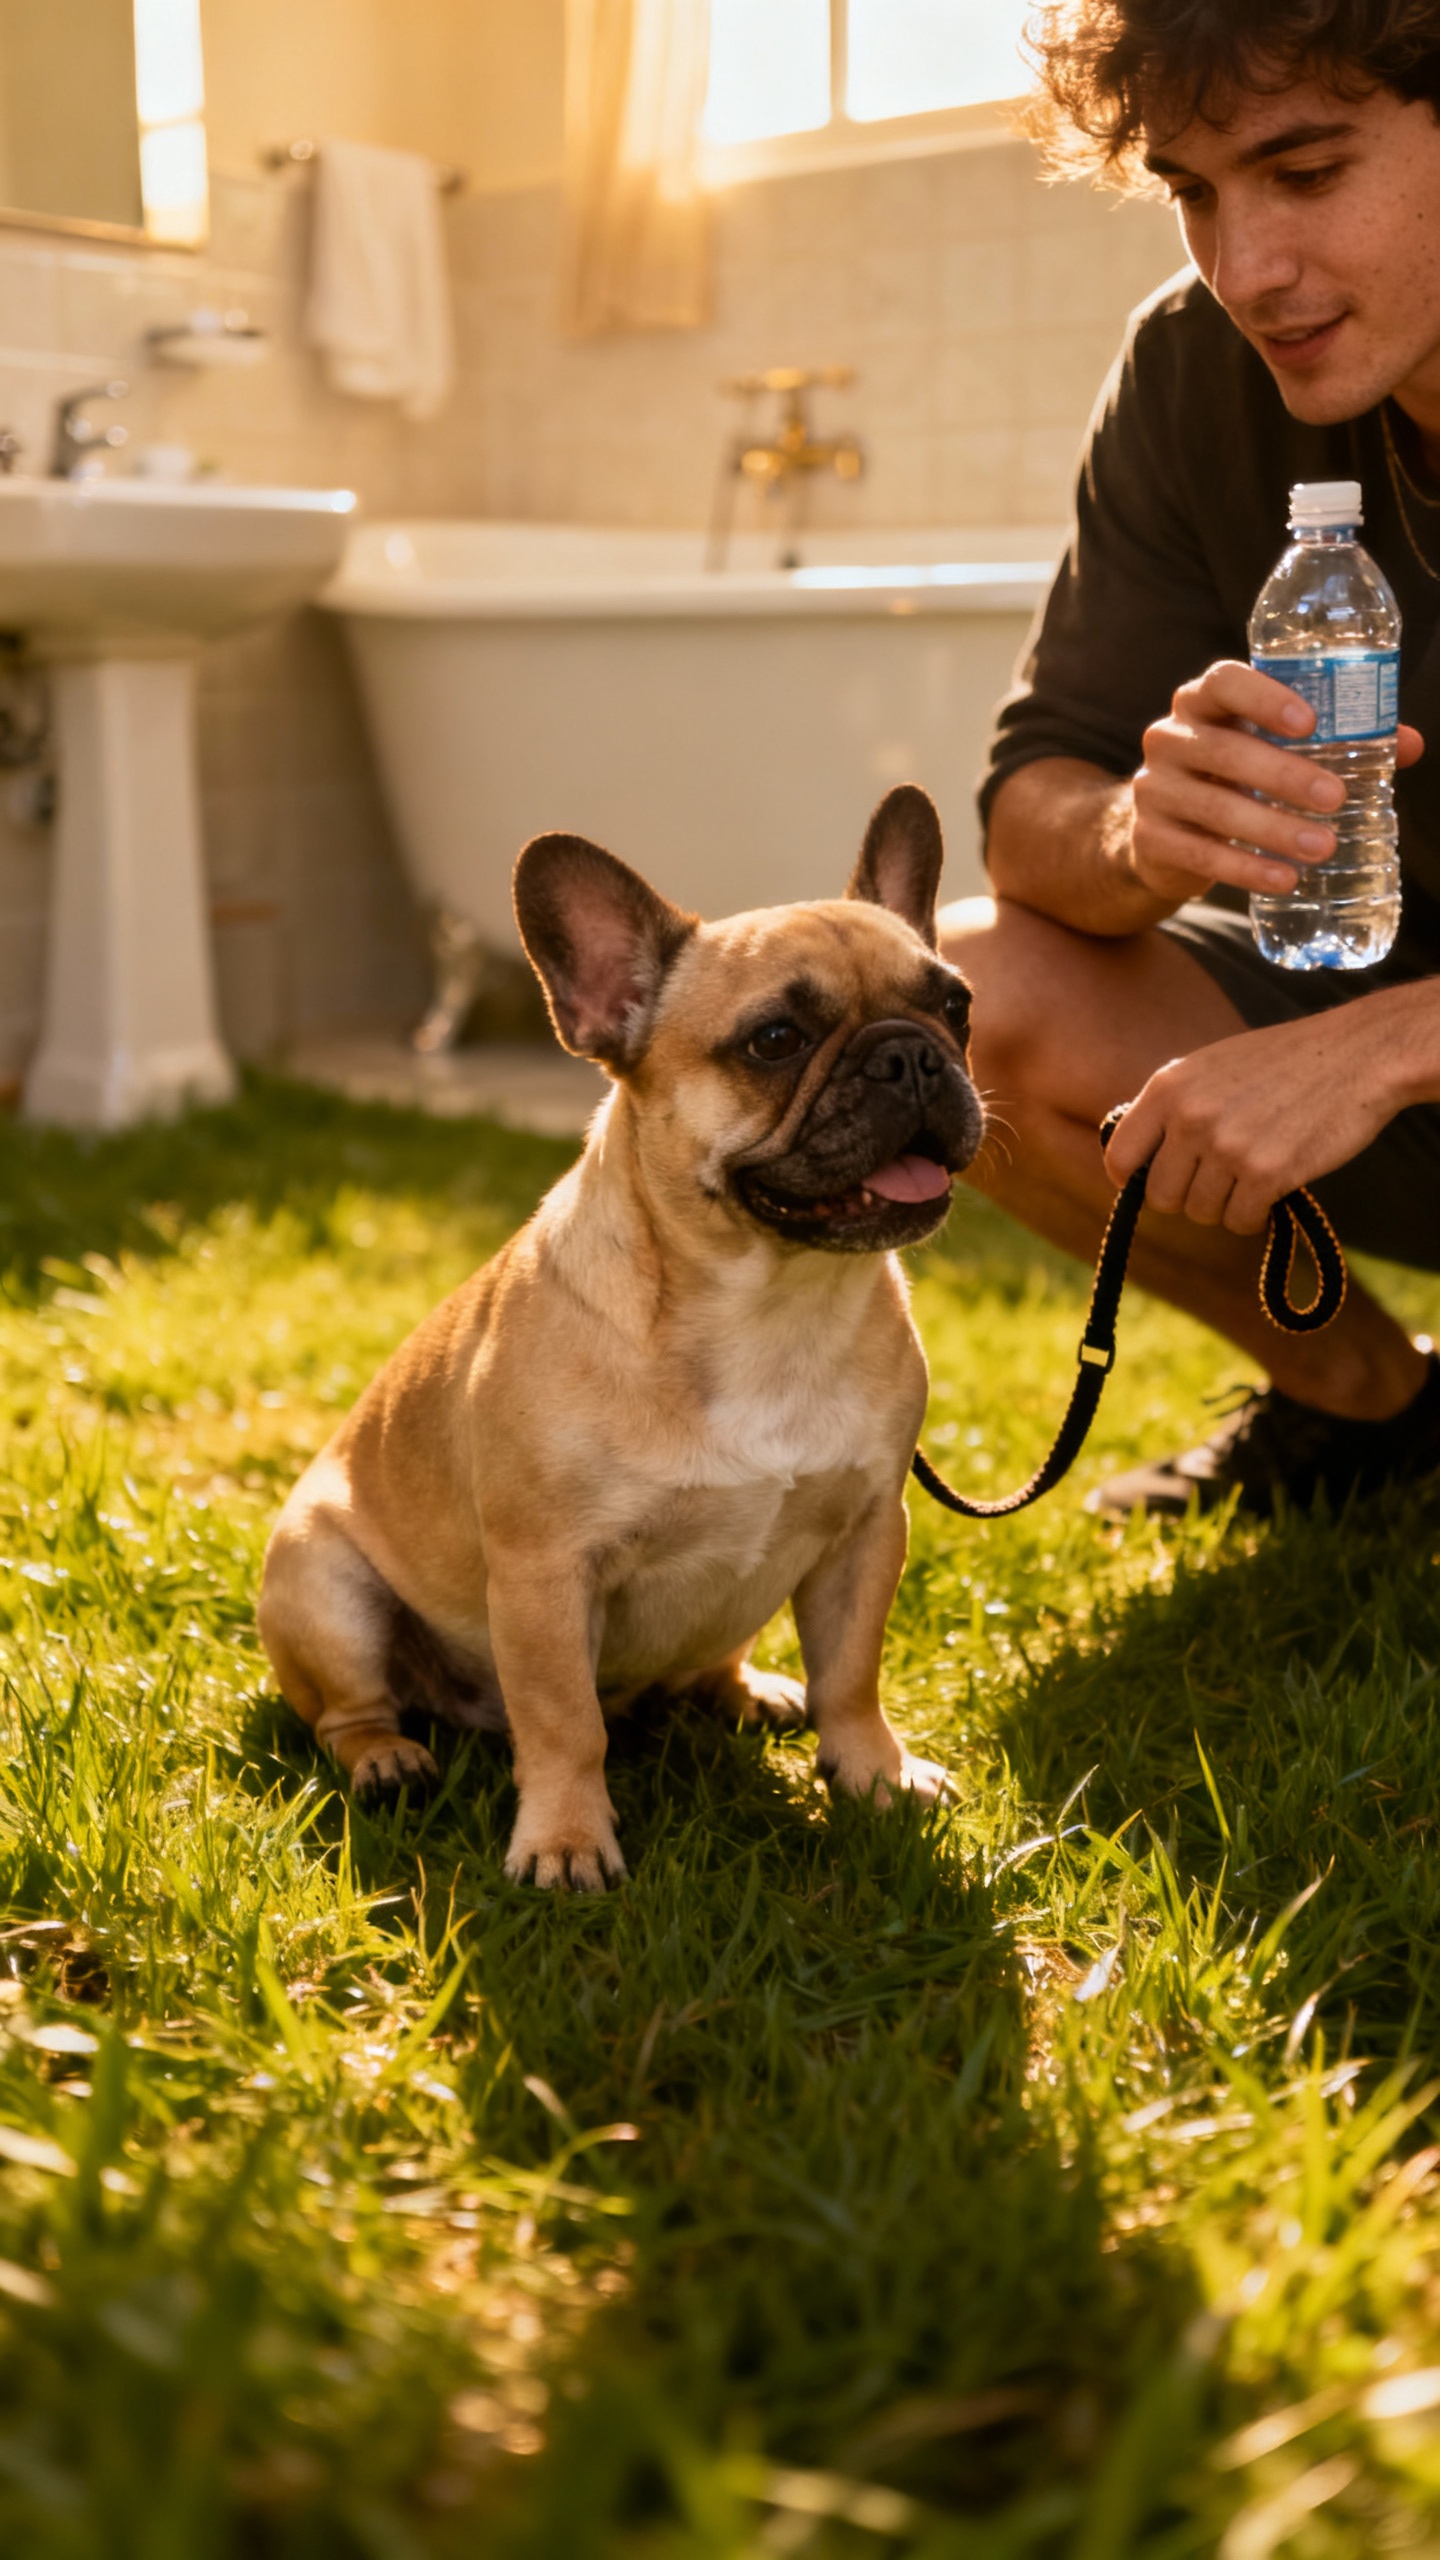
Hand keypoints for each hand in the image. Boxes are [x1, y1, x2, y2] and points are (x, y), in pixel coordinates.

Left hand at [1104, 1004, 1412, 1233]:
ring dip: (1226, 1205)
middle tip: (1219, 1181)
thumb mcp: (1211, 1068)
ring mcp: (1227, 1145)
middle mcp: (1190, 1117)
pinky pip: (1240, 1221)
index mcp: (1168, 1087)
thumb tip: (1135, 1161)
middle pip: (1160, 1197)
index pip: (1119, 1158)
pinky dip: (1255, 1215)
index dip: (1134, 1181)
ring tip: (1252, 1175)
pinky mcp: (1266, 1172)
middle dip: (1187, 1198)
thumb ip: (1172, 1108)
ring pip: (1201, 1213)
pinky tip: (1272, 1190)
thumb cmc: (1284, 1063)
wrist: (1356, 1055)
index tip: (1157, 1183)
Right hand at [1129, 659, 1423, 906]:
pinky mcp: (1149, 838)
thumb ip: (1335, 740)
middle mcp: (1170, 738)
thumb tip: (1408, 744)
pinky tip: (1284, 878)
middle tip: (1334, 797)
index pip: (1223, 682)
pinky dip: (1246, 869)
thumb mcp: (1271, 749)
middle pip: (1224, 750)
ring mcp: (1154, 789)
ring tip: (1322, 846)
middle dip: (1283, 775)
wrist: (1159, 830)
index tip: (1309, 723)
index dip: (1265, 698)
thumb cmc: (1232, 776)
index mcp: (1203, 702)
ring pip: (1214, 807)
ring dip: (1272, 829)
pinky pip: (1200, 853)